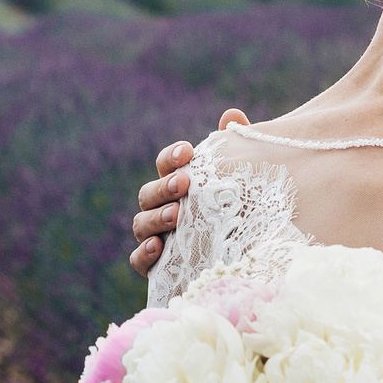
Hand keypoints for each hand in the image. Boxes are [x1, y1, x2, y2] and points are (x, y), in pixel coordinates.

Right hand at [129, 108, 248, 274]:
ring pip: (141, 224)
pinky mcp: (157, 267)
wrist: (243, 262)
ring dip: (156, 217)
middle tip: (183, 183)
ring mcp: (156, 237)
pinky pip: (138, 260)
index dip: (171, 156)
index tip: (188, 151)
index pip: (166, 165)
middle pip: (149, 193)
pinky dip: (143, 253)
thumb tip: (232, 115)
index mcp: (179, 185)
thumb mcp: (243, 183)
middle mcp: (163, 209)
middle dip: (164, 186)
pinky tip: (157, 248)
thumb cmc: (240, 214)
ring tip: (176, 215)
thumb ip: (236, 150)